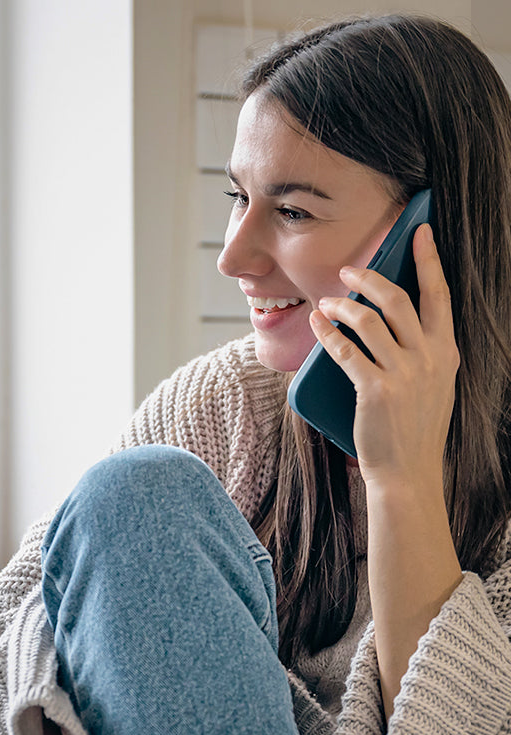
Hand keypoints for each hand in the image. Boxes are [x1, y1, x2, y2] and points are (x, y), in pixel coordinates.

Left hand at [308, 223, 457, 488]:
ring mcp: (404, 374)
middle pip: (398, 299)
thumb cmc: (413, 429)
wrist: (407, 473)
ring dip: (342, 306)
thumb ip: (422, 353)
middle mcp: (429, 358)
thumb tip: (391, 322)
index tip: (420, 231)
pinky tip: (317, 324)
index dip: (429, 259)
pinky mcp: (375, 390)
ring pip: (368, 320)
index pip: (440, 295)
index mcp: (446, 353)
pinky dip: (327, 333)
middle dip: (369, 277)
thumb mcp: (433, 386)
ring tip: (326, 303)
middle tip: (347, 271)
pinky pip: (345, 351)